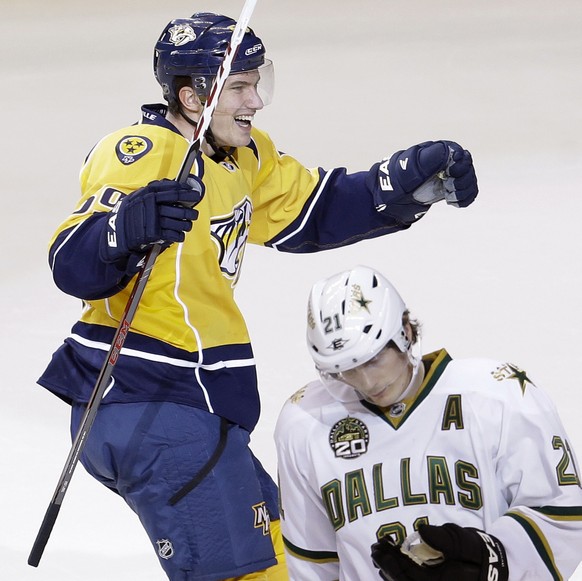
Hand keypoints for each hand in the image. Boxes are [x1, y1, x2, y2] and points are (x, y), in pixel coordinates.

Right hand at [100, 177, 203, 262]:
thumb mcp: (137, 196)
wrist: (116, 231)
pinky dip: (179, 236)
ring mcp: (154, 220)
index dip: (186, 192)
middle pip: (179, 208)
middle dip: (190, 212)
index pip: (173, 190)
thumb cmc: (129, 212)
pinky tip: (179, 235)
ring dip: (187, 225)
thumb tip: (172, 184)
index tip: (195, 194)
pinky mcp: (154, 234)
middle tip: (194, 213)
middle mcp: (152, 205)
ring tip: (187, 225)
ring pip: (179, 222)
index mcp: (149, 193)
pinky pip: (174, 235)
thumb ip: (153, 191)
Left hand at [369, 141, 477, 223]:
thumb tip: (449, 152)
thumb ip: (427, 161)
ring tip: (450, 198)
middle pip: (466, 166)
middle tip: (449, 188)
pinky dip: (465, 198)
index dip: (460, 163)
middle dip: (463, 178)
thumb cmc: (393, 186)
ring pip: (468, 179)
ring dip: (465, 189)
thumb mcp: (408, 173)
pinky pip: (465, 192)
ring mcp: (444, 177)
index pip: (457, 152)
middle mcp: (440, 163)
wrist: (386, 205)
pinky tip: (454, 203)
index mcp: (431, 153)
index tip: (450, 174)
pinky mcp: (446, 191)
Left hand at [371, 523, 507, 580]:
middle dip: (387, 565)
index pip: (409, 574)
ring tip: (377, 555)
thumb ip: (443, 538)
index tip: (380, 544)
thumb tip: (421, 530)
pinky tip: (388, 568)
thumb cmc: (479, 551)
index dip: (393, 559)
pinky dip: (398, 577)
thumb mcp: (463, 541)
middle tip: (373, 549)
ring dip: (389, 571)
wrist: (496, 565)